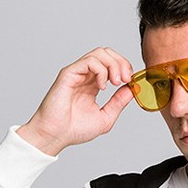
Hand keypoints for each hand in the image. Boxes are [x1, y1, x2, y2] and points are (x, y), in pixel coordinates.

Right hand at [16, 47, 134, 155]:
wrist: (55, 135)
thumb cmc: (74, 129)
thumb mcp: (105, 117)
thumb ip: (119, 102)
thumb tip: (132, 89)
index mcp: (93, 84)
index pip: (112, 64)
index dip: (124, 68)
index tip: (129, 81)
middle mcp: (85, 76)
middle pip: (107, 53)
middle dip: (121, 62)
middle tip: (125, 79)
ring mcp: (77, 73)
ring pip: (99, 53)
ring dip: (113, 64)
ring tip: (115, 82)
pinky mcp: (69, 73)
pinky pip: (89, 61)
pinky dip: (101, 70)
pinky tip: (102, 86)